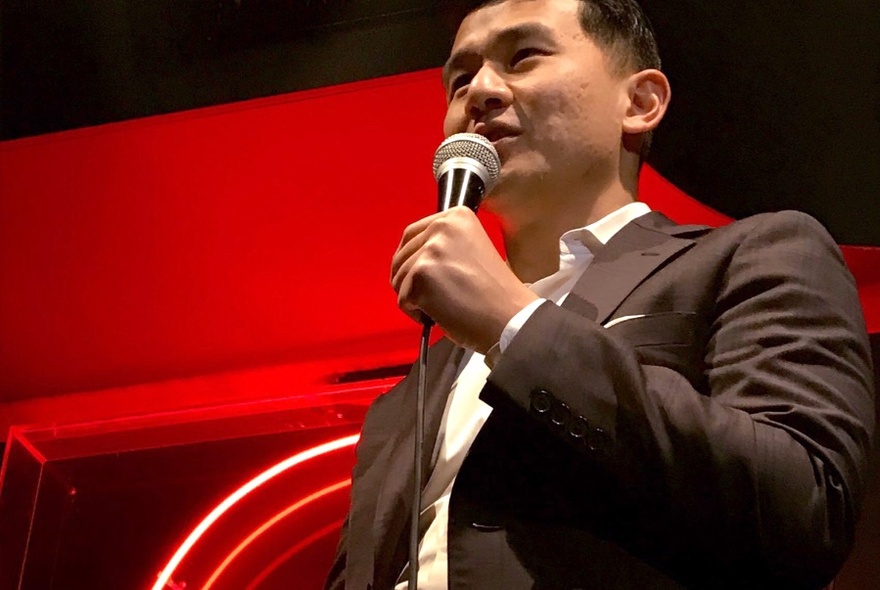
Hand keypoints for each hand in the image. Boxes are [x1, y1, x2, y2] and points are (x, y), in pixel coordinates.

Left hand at [390, 207, 538, 352]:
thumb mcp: (471, 251)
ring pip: (399, 279)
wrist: (509, 318)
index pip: (412, 234)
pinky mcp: (421, 275)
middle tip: (436, 297)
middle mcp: (441, 226)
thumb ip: (444, 246)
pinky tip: (442, 314)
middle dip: (411, 281)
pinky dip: (416, 313)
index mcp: (456, 216)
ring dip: (414, 298)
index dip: (413, 260)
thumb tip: (413, 259)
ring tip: (445, 305)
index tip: (427, 277)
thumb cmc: (495, 295)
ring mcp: (430, 250)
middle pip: (401, 257)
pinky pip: (402, 300)